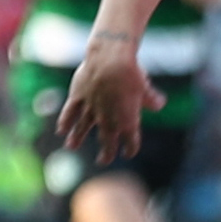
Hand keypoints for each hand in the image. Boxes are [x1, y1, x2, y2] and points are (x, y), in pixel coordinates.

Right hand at [58, 35, 159, 158]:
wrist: (110, 60)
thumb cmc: (131, 73)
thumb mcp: (145, 87)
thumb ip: (151, 99)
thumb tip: (159, 104)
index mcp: (128, 120)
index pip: (130, 141)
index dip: (130, 149)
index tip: (128, 153)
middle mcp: (108, 120)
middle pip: (107, 141)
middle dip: (106, 153)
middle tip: (104, 160)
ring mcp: (91, 110)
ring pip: (82, 129)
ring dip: (77, 138)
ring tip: (72, 147)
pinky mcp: (77, 98)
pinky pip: (70, 113)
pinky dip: (65, 122)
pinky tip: (61, 130)